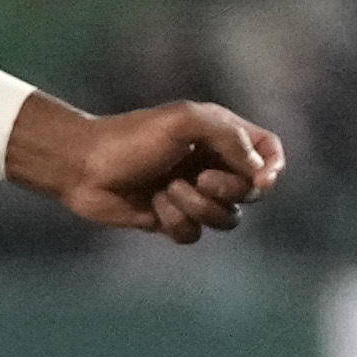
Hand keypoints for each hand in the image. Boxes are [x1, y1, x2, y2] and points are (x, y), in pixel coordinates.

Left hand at [54, 99, 284, 241]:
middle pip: (252, 192)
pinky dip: (174, 222)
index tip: (260, 179)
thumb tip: (261, 172)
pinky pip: (194, 235)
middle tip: (196, 178)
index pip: (269, 150)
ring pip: (226, 219)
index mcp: (220, 135)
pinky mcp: (174, 218)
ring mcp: (195, 194)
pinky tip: (152, 206)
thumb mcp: (185, 121)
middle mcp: (213, 164)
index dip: (272, 167)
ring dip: (197, 208)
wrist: (84, 167)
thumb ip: (230, 137)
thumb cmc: (132, 138)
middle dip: (226, 190)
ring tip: (167, 189)